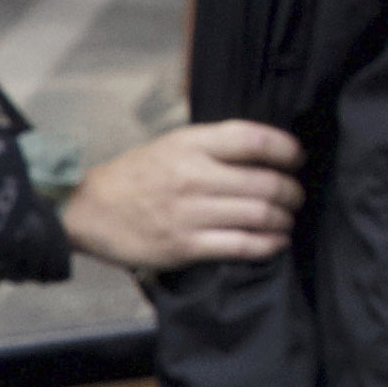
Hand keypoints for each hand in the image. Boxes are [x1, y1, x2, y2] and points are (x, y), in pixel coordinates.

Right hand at [61, 119, 304, 271]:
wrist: (90, 211)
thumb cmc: (136, 177)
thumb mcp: (171, 145)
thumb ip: (214, 145)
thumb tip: (264, 151)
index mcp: (190, 144)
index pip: (253, 140)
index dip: (286, 149)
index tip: (297, 158)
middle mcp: (192, 176)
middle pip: (265, 182)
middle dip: (292, 192)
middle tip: (295, 196)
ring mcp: (189, 213)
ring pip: (259, 215)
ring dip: (284, 219)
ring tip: (286, 219)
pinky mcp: (185, 246)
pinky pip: (242, 246)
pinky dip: (268, 245)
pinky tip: (276, 241)